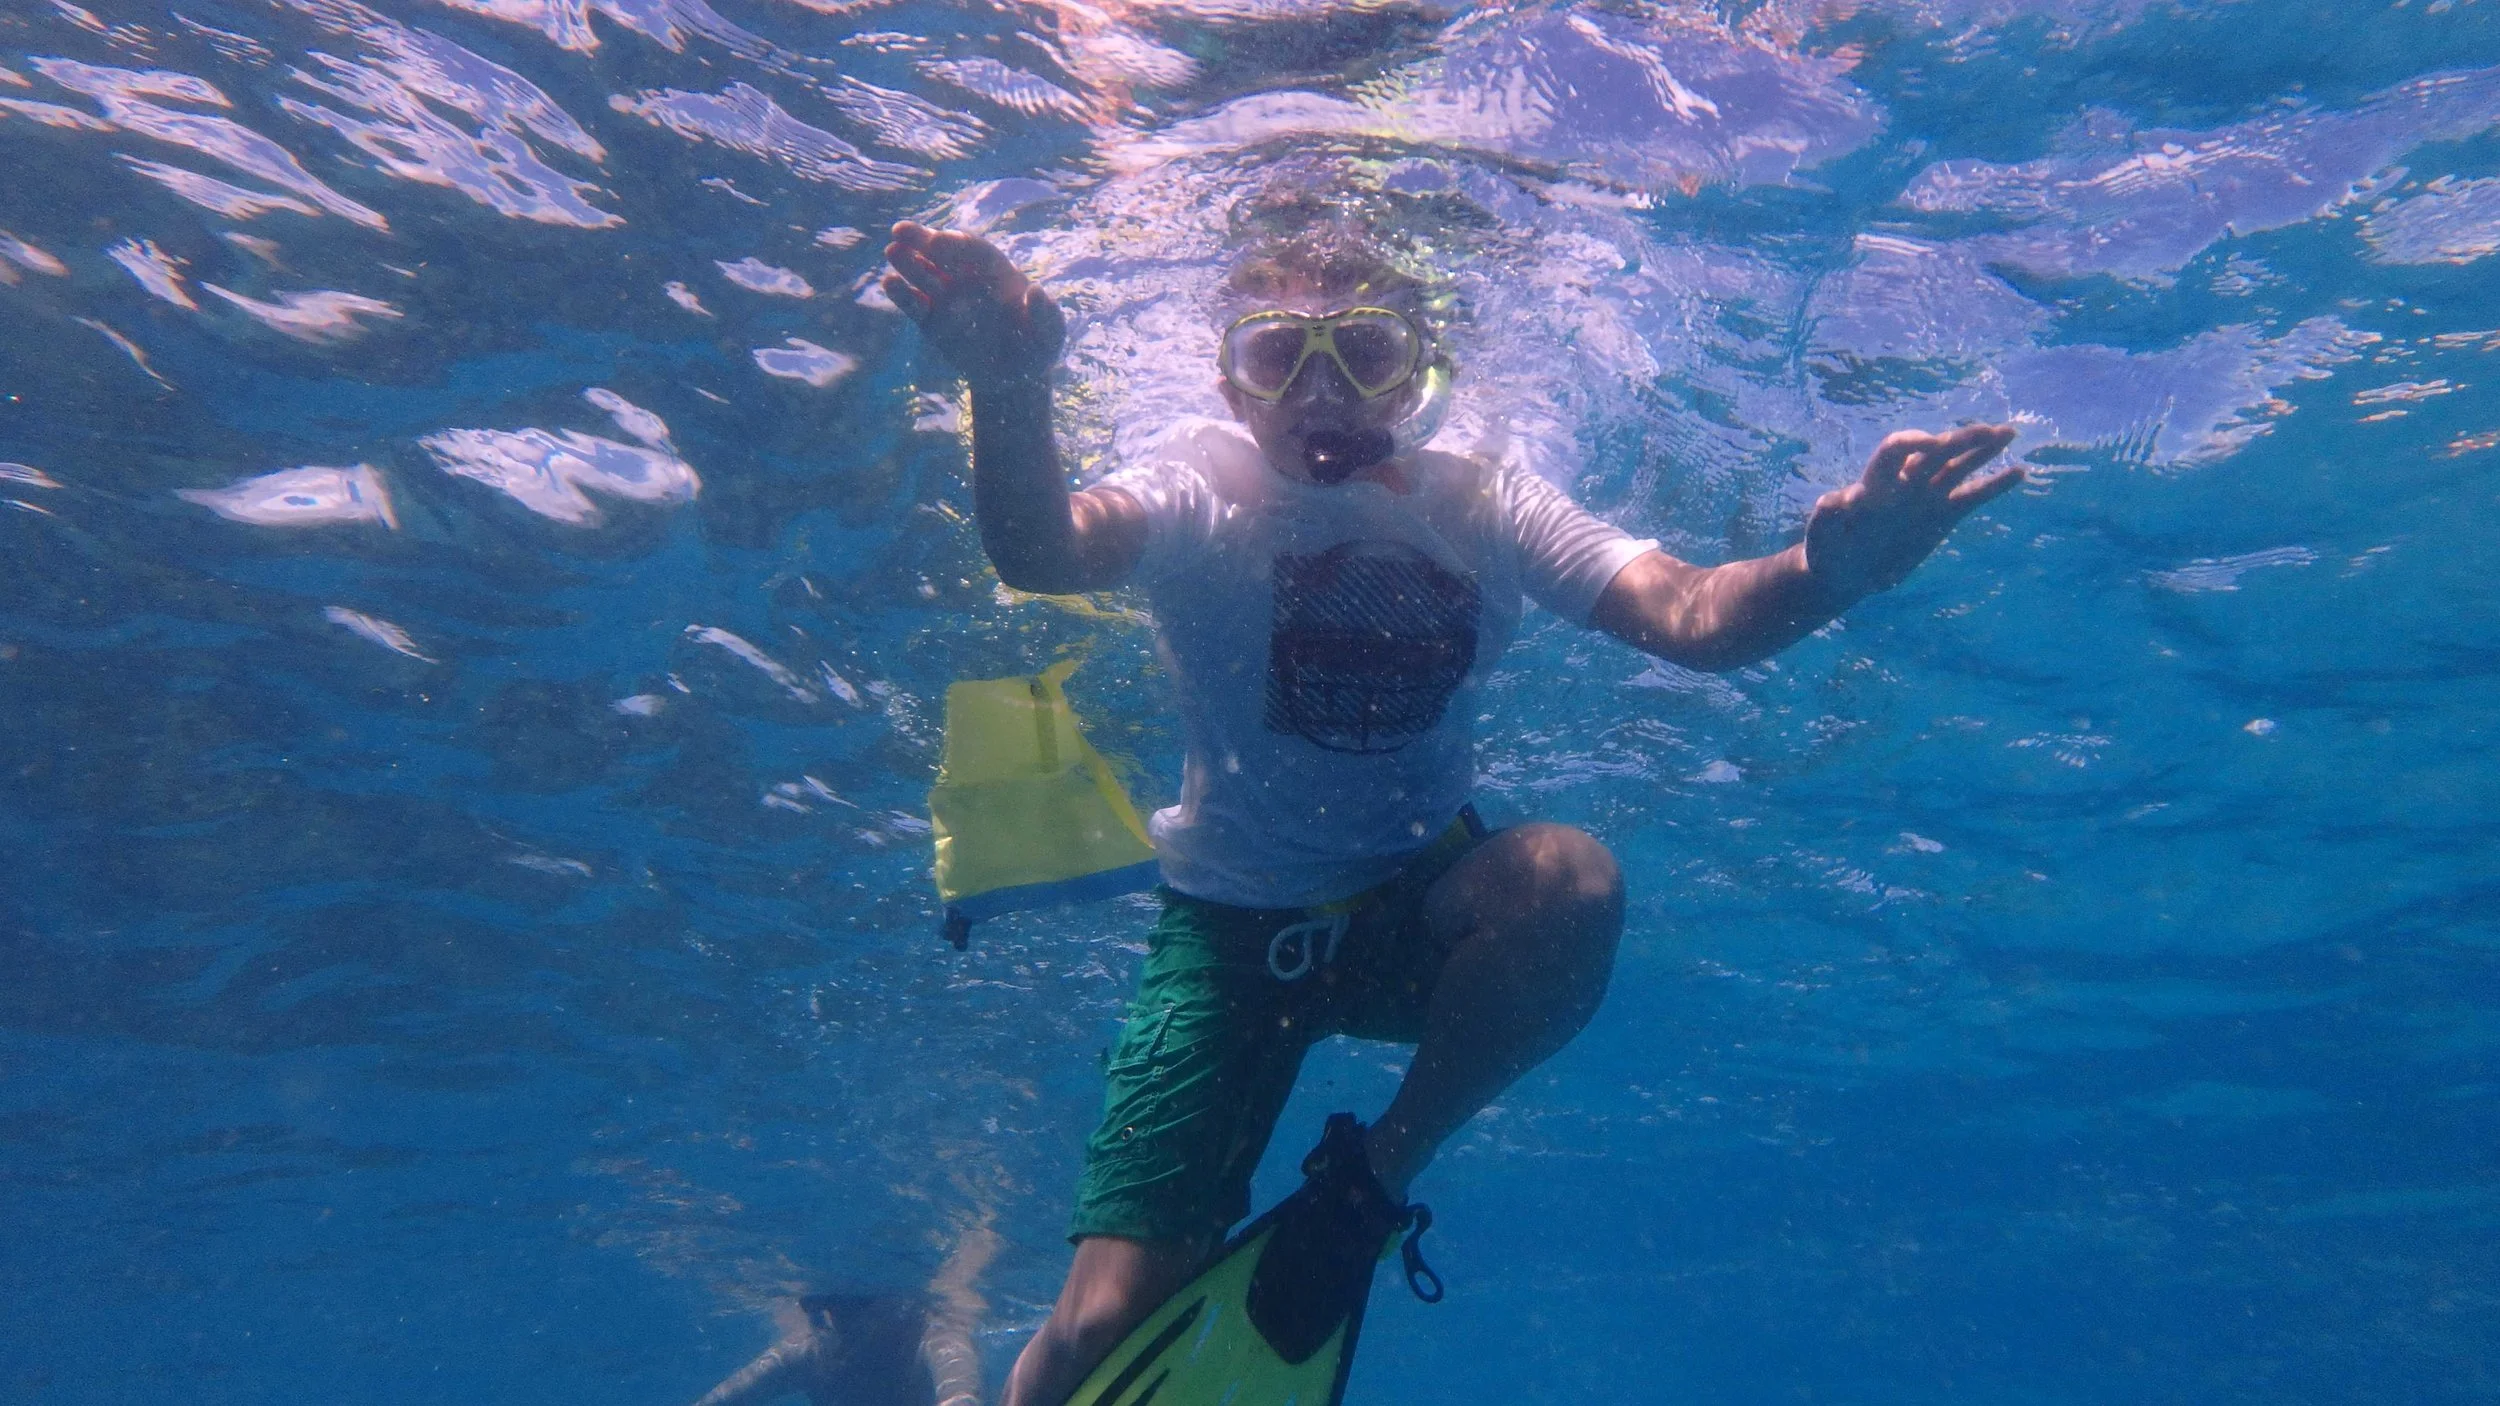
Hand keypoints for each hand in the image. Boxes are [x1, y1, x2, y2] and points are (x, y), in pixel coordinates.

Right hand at [881, 221, 1065, 387]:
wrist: (1013, 378)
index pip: (976, 251)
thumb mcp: (1050, 335)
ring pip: (925, 274)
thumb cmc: (1036, 349)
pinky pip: (915, 304)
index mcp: (998, 273)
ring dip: (908, 262)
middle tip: (901, 230)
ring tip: (892, 250)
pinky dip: (902, 294)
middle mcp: (969, 279)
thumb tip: (1036, 291)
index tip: (940, 240)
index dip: (958, 243)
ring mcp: (948, 298)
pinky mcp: (931, 320)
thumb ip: (1046, 314)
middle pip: (943, 254)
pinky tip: (890, 283)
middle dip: (923, 240)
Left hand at [1804, 423, 2025, 601]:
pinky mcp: (1941, 517)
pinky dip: (1994, 485)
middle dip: (1960, 440)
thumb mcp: (1822, 535)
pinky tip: (2019, 472)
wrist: (1843, 573)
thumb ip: (1828, 516)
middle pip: (1936, 452)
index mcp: (1877, 482)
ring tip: (2010, 432)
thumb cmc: (1827, 550)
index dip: (1913, 442)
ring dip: (1983, 450)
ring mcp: (1925, 498)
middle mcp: (1904, 483)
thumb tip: (1835, 500)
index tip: (1931, 445)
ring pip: (1958, 466)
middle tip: (1990, 431)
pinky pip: (1972, 497)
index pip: (1897, 449)